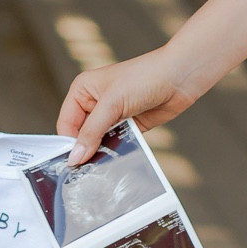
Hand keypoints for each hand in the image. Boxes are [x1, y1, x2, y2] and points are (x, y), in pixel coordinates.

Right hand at [57, 46, 200, 164]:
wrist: (180, 77)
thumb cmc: (145, 76)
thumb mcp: (112, 103)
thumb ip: (92, 131)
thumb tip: (75, 157)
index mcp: (83, 90)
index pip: (66, 123)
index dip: (68, 143)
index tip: (72, 164)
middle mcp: (95, 102)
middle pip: (81, 134)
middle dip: (85, 150)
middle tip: (86, 170)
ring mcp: (112, 115)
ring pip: (99, 141)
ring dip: (102, 152)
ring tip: (102, 167)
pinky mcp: (129, 125)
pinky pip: (117, 144)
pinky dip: (117, 152)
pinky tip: (118, 161)